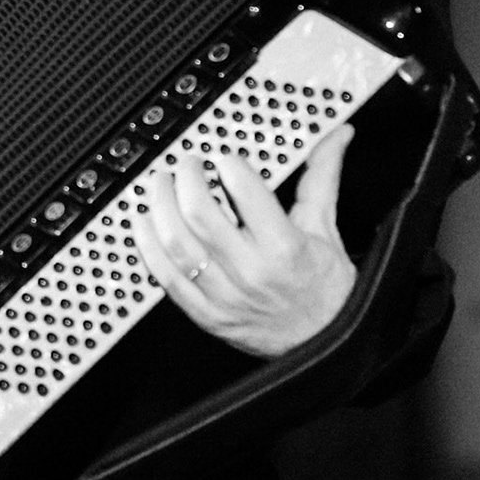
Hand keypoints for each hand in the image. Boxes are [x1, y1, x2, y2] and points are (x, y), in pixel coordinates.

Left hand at [129, 127, 356, 357]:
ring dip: (160, 206)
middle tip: (188, 164)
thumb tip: (336, 136)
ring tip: (161, 184)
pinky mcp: (206, 315)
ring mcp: (225, 297)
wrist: (324, 343)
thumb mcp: (325, 227)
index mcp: (285, 247)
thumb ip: (323, 176)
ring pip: (177, 244)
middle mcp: (252, 273)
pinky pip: (166, 278)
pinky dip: (148, 247)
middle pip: (200, 215)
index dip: (229, 166)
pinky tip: (142, 223)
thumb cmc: (324, 287)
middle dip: (187, 179)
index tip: (223, 156)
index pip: (247, 194)